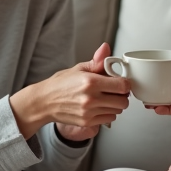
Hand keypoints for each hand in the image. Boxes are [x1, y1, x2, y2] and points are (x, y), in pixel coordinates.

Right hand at [10, 43, 129, 139]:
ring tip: (106, 98)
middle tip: (116, 91)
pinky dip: (108, 113)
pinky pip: (109, 119)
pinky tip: (100, 106)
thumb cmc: (60, 85)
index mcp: (90, 81)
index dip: (125, 83)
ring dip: (116, 105)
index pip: (122, 85)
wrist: (44, 102)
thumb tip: (106, 48)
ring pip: (118, 111)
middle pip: (123, 101)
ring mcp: (89, 112)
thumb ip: (96, 61)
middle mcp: (91, 98)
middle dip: (122, 95)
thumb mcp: (78, 68)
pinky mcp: (87, 122)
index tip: (122, 82)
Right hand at [148, 63, 170, 142]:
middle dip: (151, 83)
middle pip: (162, 83)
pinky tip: (157, 108)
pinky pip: (168, 109)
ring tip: (146, 99)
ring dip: (152, 98)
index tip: (152, 65)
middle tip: (143, 83)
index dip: (161, 67)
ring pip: (161, 97)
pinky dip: (162, 109)